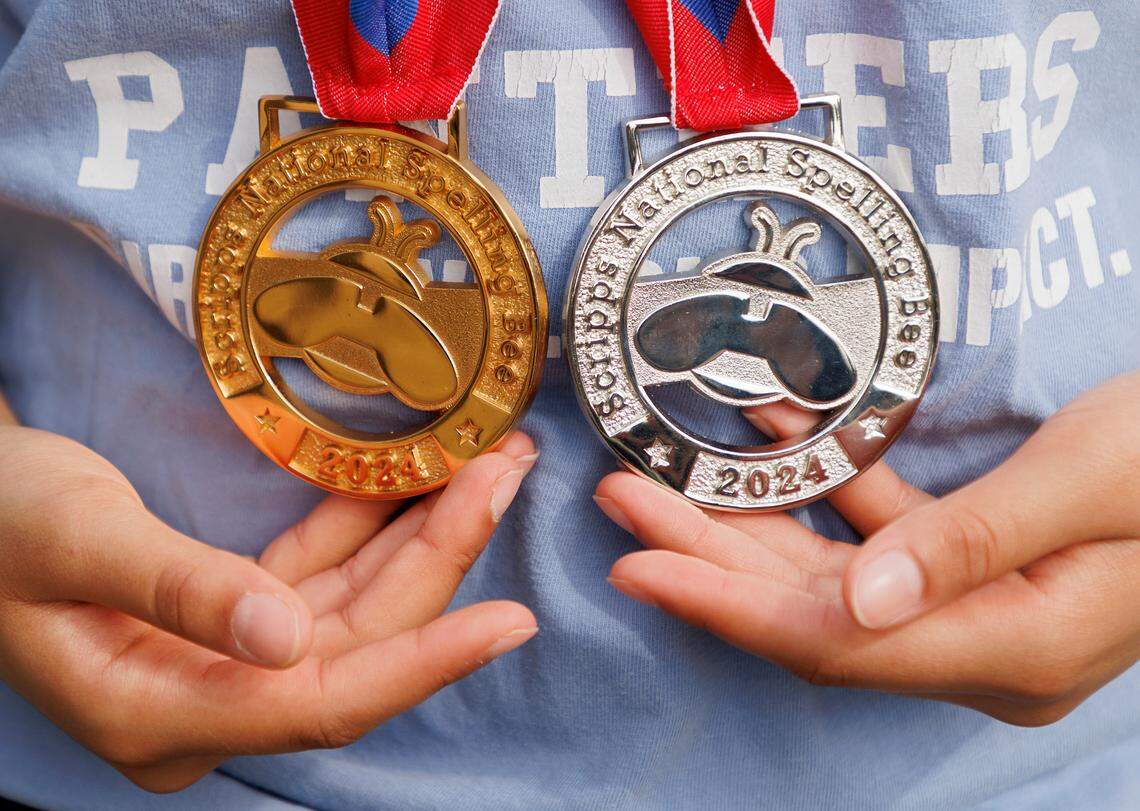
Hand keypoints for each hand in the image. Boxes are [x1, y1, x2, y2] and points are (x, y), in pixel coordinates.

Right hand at [0, 425, 537, 791]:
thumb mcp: (77, 540)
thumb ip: (180, 589)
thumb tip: (285, 642)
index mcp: (160, 712)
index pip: (322, 701)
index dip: (424, 662)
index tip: (511, 623)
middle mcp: (206, 701)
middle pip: (355, 644)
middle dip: (439, 560)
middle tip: (505, 477)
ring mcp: (222, 659)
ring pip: (349, 606)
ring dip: (416, 535)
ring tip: (484, 468)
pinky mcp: (230, 615)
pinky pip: (318, 576)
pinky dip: (364, 527)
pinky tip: (409, 481)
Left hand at [595, 372, 1139, 725]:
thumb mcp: (1092, 480)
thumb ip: (975, 542)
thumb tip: (860, 604)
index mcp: (1015, 643)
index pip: (835, 642)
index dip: (726, 606)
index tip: (640, 565)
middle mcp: (984, 643)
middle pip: (813, 611)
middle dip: (710, 559)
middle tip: (624, 502)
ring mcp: (980, 608)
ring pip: (834, 575)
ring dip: (748, 525)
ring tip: (663, 479)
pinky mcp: (979, 566)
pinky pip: (881, 536)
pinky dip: (826, 492)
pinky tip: (776, 435)